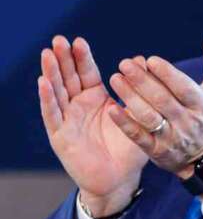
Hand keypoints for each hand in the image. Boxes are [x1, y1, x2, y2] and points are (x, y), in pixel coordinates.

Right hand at [38, 36, 148, 217]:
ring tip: (47, 54)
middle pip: (68, 78)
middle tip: (58, 39)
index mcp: (96, 99)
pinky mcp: (61, 136)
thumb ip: (136, 91)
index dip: (81, 57)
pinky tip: (44, 83)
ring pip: (57, 92)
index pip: (87, 73)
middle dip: (62, 59)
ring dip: (51, 73)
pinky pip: (53, 115)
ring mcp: (67, 120)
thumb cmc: (128, 147)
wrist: (120, 179)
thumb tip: (141, 60)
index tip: (78, 40)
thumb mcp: (135, 116)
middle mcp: (78, 107)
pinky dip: (48, 99)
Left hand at [107, 33, 202, 178]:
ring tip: (114, 78)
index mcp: (201, 104)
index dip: (167, 74)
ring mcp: (172, 137)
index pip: (183, 87)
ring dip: (130, 97)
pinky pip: (139, 136)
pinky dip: (125, 123)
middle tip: (124, 64)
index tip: (150, 60)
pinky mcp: (158, 151)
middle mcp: (187, 121)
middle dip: (142, 81)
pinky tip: (111, 108)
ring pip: (149, 116)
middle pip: (162, 100)